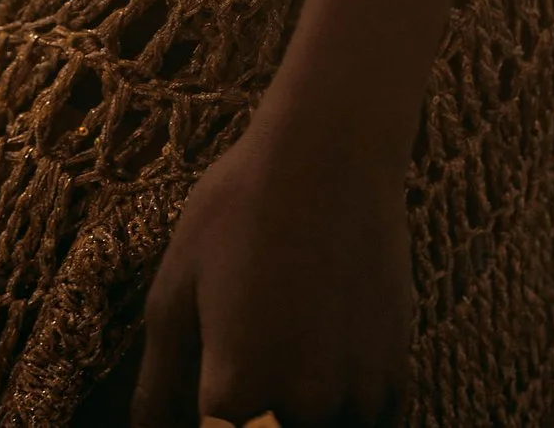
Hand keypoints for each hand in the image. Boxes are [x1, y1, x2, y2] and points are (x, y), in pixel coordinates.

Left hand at [131, 108, 414, 427]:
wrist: (332, 152)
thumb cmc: (240, 209)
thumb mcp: (175, 287)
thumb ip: (158, 381)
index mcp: (236, 393)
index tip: (208, 402)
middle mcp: (301, 409)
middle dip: (255, 422)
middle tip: (245, 377)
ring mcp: (355, 395)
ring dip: (301, 419)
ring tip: (283, 369)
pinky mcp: (395, 373)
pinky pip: (369, 425)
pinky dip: (345, 414)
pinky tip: (325, 372)